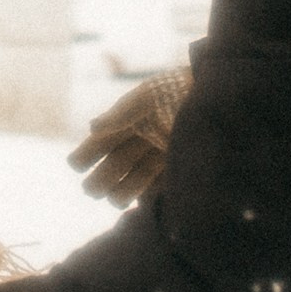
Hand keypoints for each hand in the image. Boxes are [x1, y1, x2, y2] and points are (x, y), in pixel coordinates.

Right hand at [67, 67, 191, 207]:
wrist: (216, 94)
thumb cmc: (176, 89)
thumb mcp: (147, 97)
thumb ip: (121, 114)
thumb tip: (92, 127)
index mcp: (129, 120)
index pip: (102, 141)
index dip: (87, 153)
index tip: (75, 165)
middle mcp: (141, 139)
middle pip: (116, 163)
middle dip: (101, 178)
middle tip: (90, 191)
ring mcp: (159, 152)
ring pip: (136, 176)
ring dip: (123, 189)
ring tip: (114, 201)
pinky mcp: (177, 164)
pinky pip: (159, 184)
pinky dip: (149, 194)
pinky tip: (140, 202)